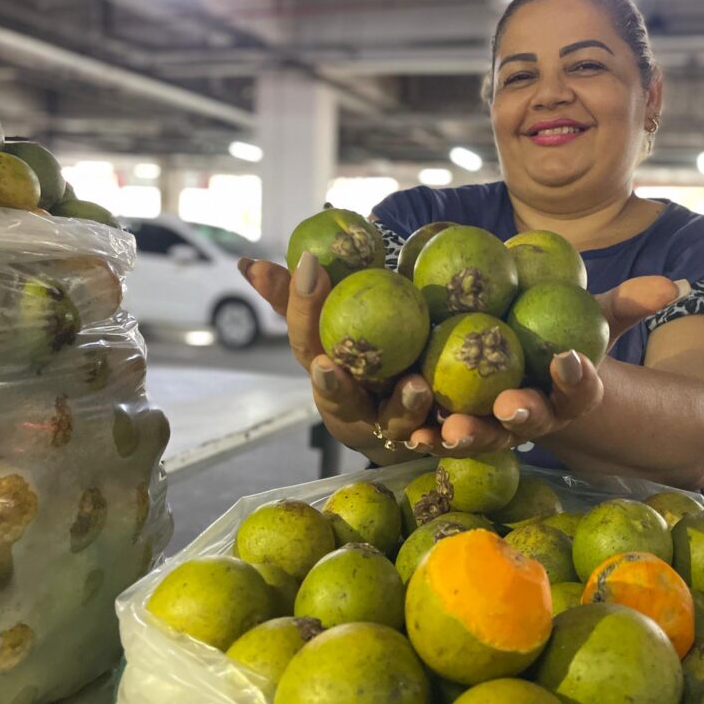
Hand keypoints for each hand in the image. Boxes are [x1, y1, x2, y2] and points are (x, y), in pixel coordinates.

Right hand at [238, 253, 432, 452]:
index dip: (301, 306)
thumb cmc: (361, 359)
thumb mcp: (332, 324)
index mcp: (325, 368)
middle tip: (329, 365)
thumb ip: (297, 297)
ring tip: (417, 385)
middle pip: (339, 396)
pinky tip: (456, 424)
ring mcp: (389, 428)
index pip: (306, 338)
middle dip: (333, 385)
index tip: (308, 267)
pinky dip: (446, 435)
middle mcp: (351, 405)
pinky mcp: (430, 440)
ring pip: (393, 423)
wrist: (409, 414)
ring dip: (402, 407)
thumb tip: (247, 263)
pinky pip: (439, 440)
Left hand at [404, 275, 687, 456]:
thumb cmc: (572, 338)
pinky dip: (423, 430)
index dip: (577, 377)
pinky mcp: (461, 426)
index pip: (580, 388)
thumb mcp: (598, 317)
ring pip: (483, 436)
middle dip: (517, 417)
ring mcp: (499, 428)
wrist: (539, 375)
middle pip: (529, 422)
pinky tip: (403, 427)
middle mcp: (537, 418)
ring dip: (463, 435)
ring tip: (441, 429)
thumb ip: (627, 304)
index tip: (569, 360)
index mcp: (572, 393)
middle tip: (505, 407)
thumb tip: (671, 285)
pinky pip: (442, 431)